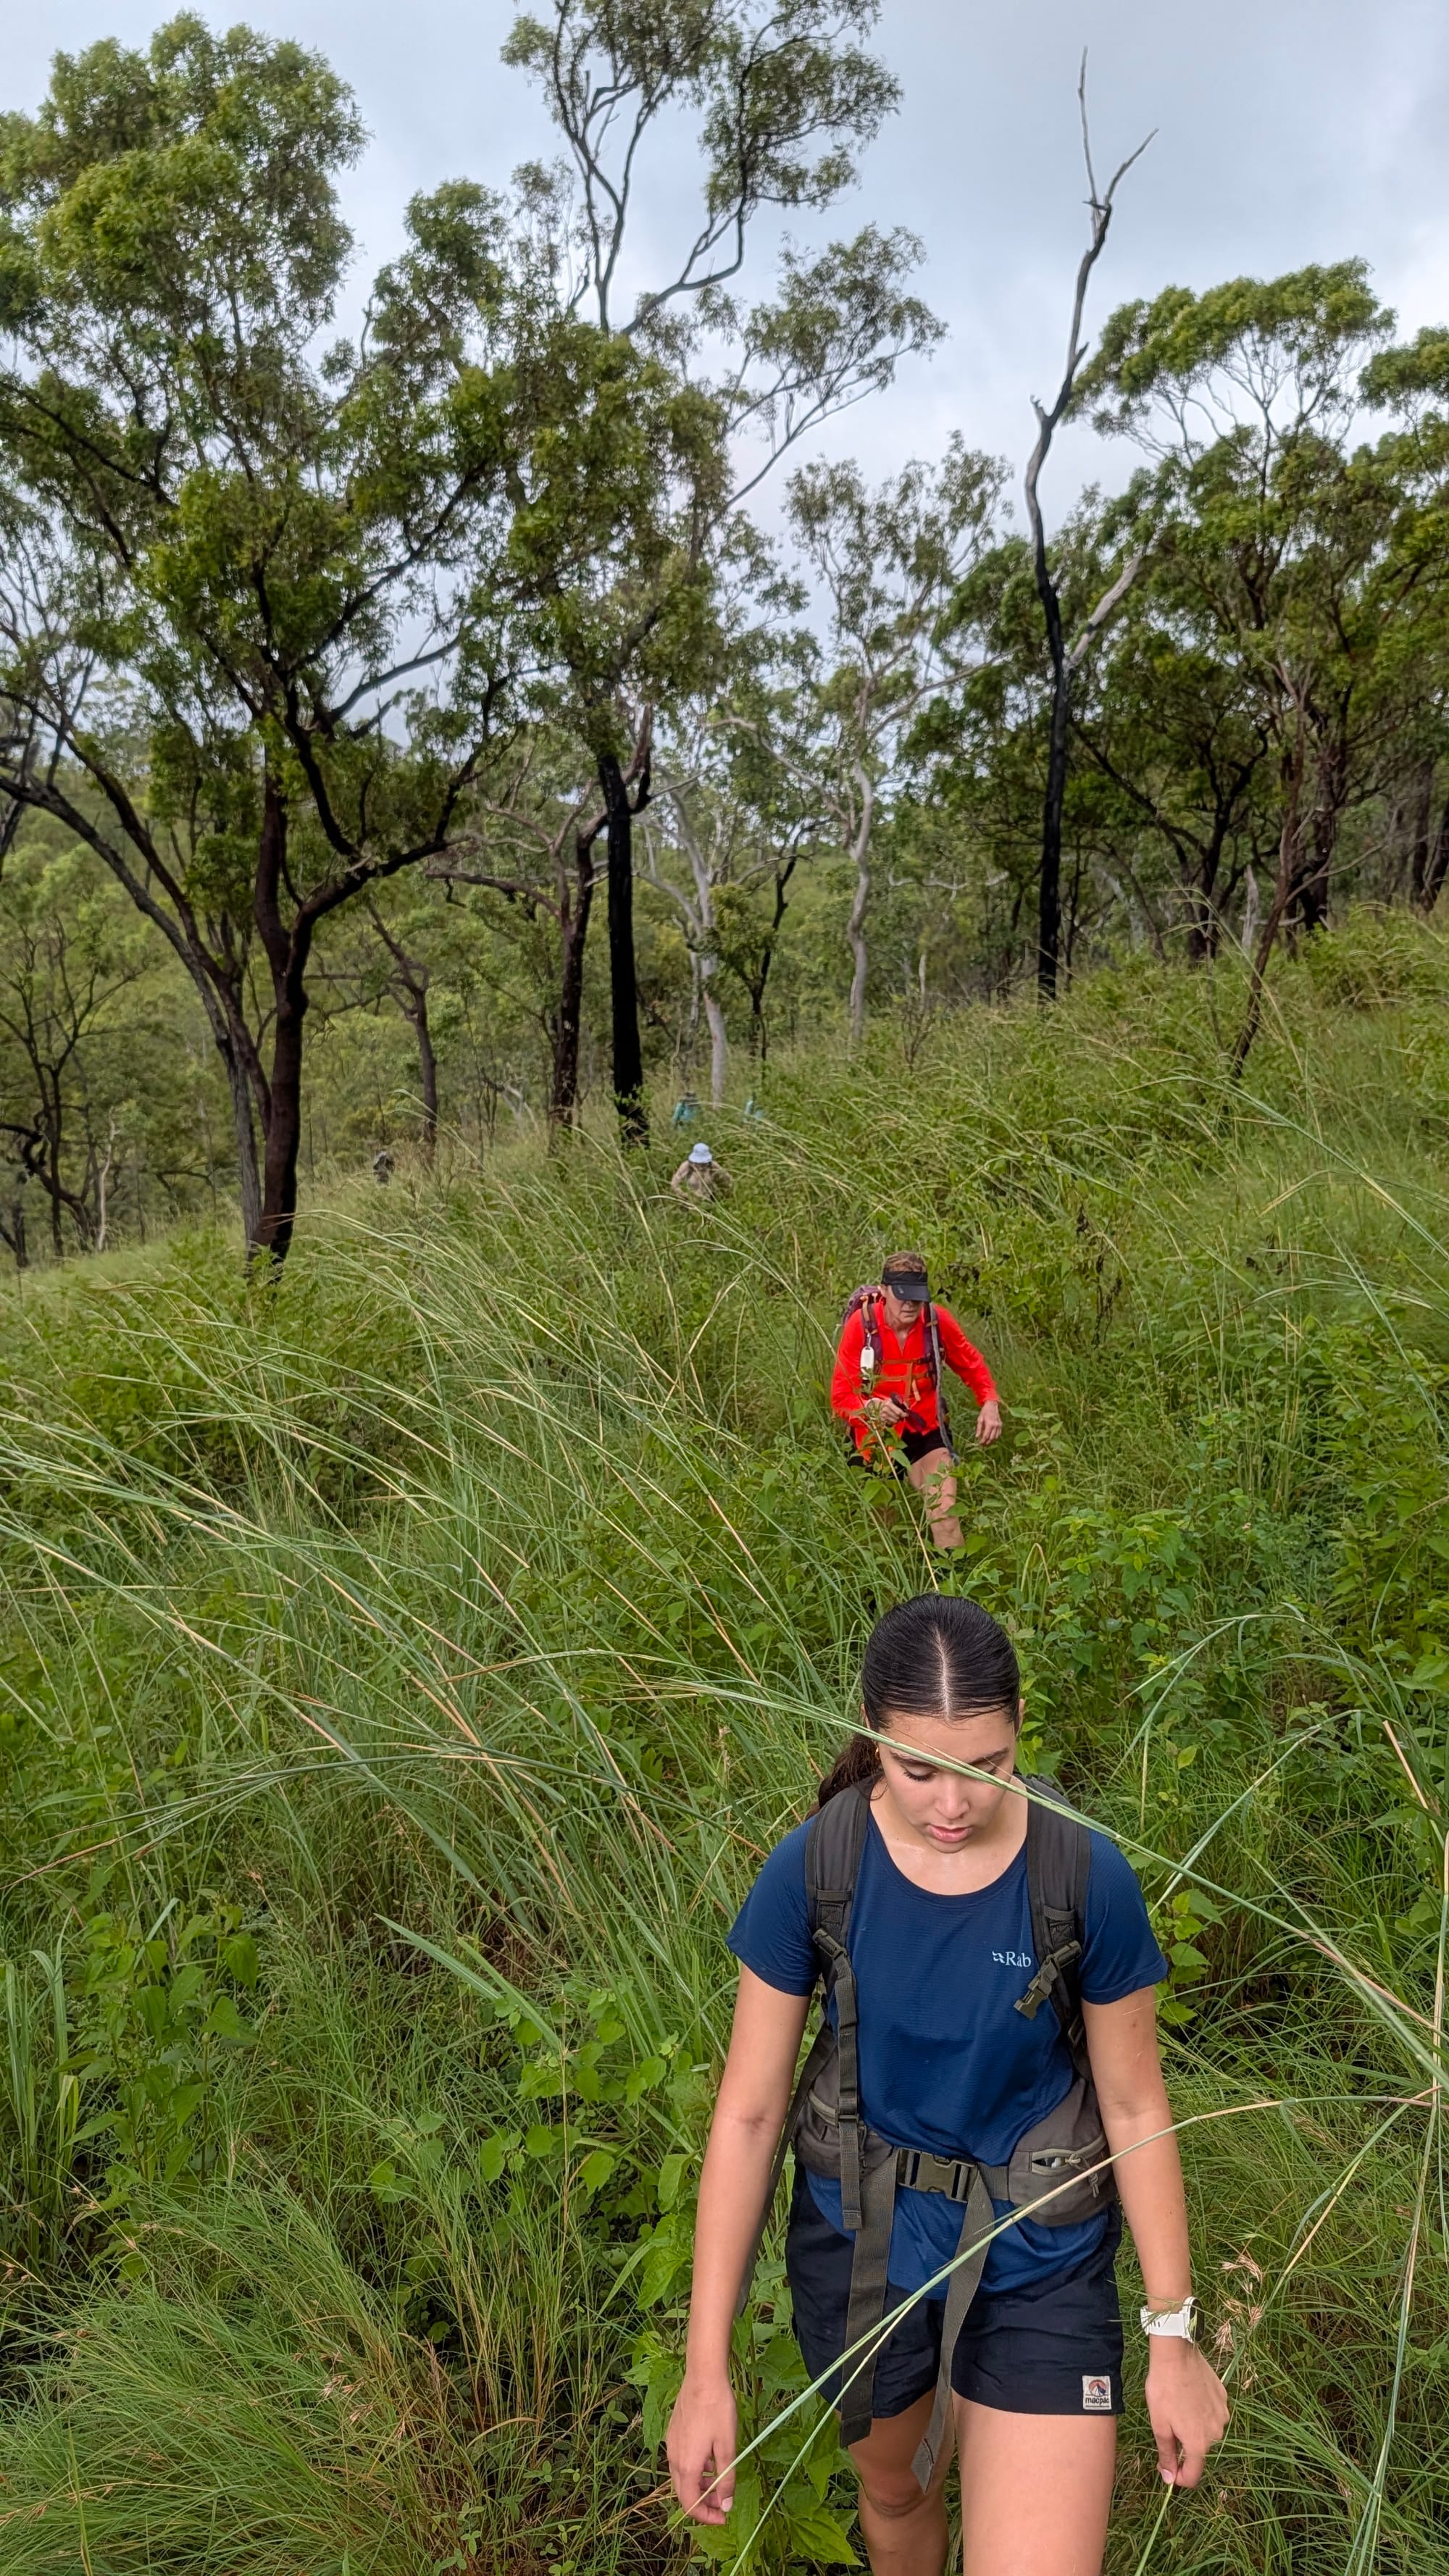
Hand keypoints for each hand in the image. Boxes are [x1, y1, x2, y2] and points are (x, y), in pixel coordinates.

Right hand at [666, 2373, 738, 2524]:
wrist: (703, 2377)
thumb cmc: (718, 2411)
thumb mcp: (727, 2447)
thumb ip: (726, 2480)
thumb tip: (726, 2506)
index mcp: (687, 2466)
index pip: (690, 2504)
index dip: (706, 2516)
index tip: (724, 2517)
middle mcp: (673, 2459)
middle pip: (684, 2494)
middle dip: (703, 2504)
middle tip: (723, 2505)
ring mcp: (671, 2445)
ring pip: (681, 2478)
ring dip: (699, 2487)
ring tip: (720, 2482)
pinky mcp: (673, 2434)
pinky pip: (681, 2462)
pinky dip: (694, 2471)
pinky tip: (710, 2460)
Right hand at [864, 1396, 907, 1429]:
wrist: (877, 1405)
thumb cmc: (888, 1402)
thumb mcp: (894, 1399)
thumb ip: (902, 1403)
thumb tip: (908, 1409)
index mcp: (888, 1403)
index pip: (899, 1412)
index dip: (904, 1414)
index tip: (907, 1414)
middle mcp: (885, 1410)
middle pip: (897, 1417)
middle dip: (902, 1417)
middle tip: (903, 1416)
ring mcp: (882, 1415)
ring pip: (895, 1421)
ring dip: (898, 1420)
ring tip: (899, 1417)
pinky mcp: (882, 1420)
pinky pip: (891, 1423)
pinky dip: (894, 1422)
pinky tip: (894, 1419)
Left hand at [975, 1399, 1002, 1444]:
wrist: (992, 1405)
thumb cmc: (984, 1412)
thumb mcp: (980, 1419)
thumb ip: (979, 1429)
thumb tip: (977, 1437)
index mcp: (989, 1424)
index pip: (986, 1436)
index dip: (982, 1441)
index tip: (979, 1444)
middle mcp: (995, 1426)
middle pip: (991, 1438)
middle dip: (987, 1443)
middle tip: (982, 1445)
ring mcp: (999, 1426)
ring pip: (996, 1437)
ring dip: (991, 1441)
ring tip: (986, 1443)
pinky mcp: (1001, 1425)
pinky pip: (999, 1434)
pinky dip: (995, 1438)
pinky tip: (991, 1439)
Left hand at [1145, 2342, 1228, 2486]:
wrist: (1177, 2355)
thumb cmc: (1164, 2390)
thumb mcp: (1159, 2425)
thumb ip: (1167, 2455)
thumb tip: (1169, 2479)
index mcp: (1199, 2444)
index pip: (1193, 2476)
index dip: (1178, 2477)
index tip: (1167, 2466)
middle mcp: (1216, 2433)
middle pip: (1200, 2452)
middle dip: (1184, 2447)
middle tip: (1168, 2427)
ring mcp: (1223, 2415)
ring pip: (1207, 2432)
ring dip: (1193, 2429)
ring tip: (1178, 2409)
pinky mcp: (1224, 2399)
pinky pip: (1213, 2414)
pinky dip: (1201, 2413)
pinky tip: (1189, 2398)